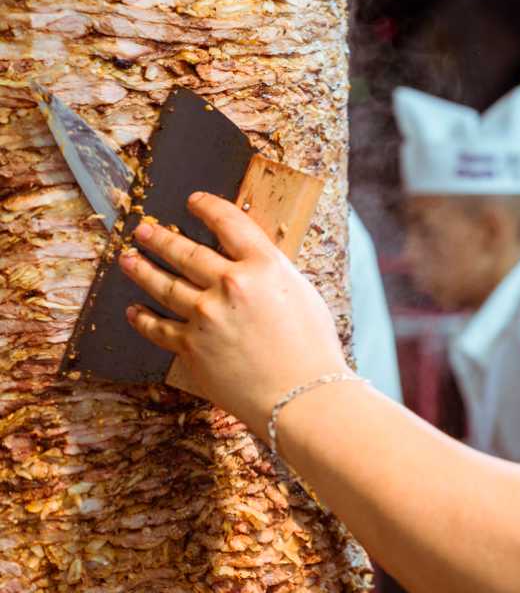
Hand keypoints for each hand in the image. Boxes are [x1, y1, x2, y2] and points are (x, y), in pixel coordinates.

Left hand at [118, 192, 350, 435]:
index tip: (194, 201)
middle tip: (144, 231)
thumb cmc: (313, 348)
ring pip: (164, 285)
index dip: (208, 207)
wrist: (301, 394)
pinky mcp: (191, 346)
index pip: (229, 222)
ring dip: (142, 270)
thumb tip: (250, 264)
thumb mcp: (301, 293)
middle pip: (186, 251)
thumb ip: (271, 274)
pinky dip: (143, 319)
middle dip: (161, 238)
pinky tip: (134, 311)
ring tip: (128, 260)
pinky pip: (158, 327)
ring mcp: (206, 315)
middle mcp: (231, 284)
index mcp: (264, 265)